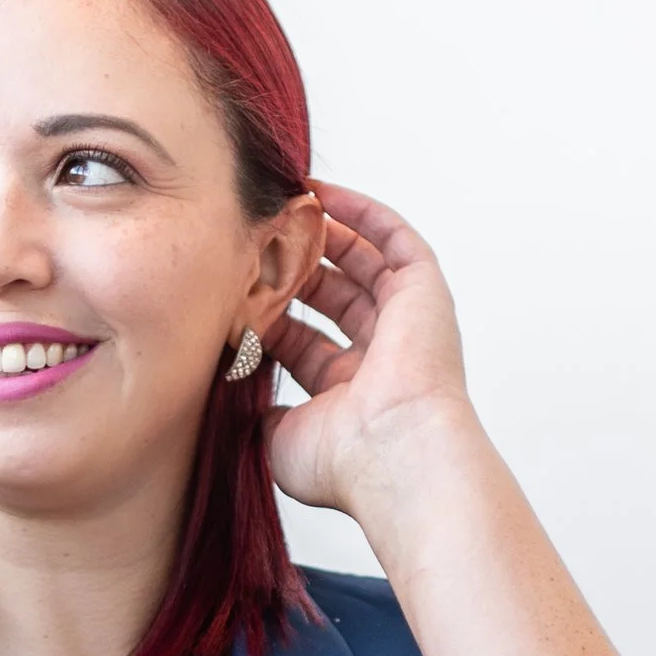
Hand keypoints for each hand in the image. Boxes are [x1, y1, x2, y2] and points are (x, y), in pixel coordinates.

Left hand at [264, 183, 477, 517]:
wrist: (394, 456)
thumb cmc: (345, 462)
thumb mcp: (281, 441)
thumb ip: (265, 414)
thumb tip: (251, 403)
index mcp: (348, 393)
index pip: (302, 343)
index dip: (267, 315)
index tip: (230, 292)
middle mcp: (380, 357)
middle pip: (331, 298)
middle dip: (291, 271)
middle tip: (254, 246)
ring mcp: (405, 323)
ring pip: (363, 264)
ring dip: (324, 235)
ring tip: (283, 208)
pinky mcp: (426, 293)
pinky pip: (395, 239)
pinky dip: (361, 213)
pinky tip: (322, 193)